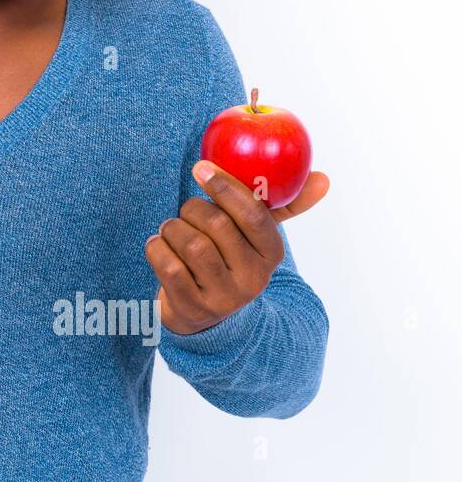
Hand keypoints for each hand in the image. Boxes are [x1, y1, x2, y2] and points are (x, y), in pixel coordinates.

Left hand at [145, 160, 330, 334]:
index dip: (225, 187)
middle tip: (186, 211)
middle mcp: (252, 279)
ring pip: (190, 243)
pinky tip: (160, 246)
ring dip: (172, 228)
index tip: (201, 167)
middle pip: (216, 225)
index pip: (253, 215)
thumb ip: (284, 205)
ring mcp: (222, 297)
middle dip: (192, 209)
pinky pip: (168, 266)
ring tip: (171, 230)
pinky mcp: (192, 308)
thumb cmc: (228, 258)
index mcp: (271, 254)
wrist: (204, 313)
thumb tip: (324, 178)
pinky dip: (157, 248)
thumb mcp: (255, 235)